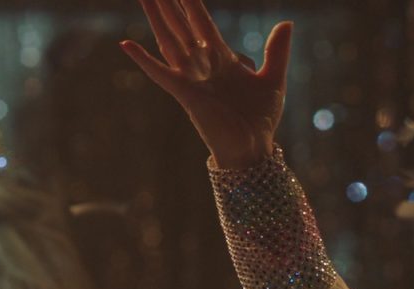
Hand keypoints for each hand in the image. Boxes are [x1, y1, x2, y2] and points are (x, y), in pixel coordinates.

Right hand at [120, 0, 291, 168]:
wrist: (253, 149)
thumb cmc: (260, 119)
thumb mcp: (273, 79)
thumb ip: (277, 51)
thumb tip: (287, 22)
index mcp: (221, 58)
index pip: (201, 22)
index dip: (191, 2)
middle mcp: (202, 65)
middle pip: (181, 26)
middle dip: (169, 4)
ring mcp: (191, 78)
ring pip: (169, 41)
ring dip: (156, 19)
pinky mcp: (186, 94)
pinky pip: (161, 74)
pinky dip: (144, 60)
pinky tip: (127, 45)